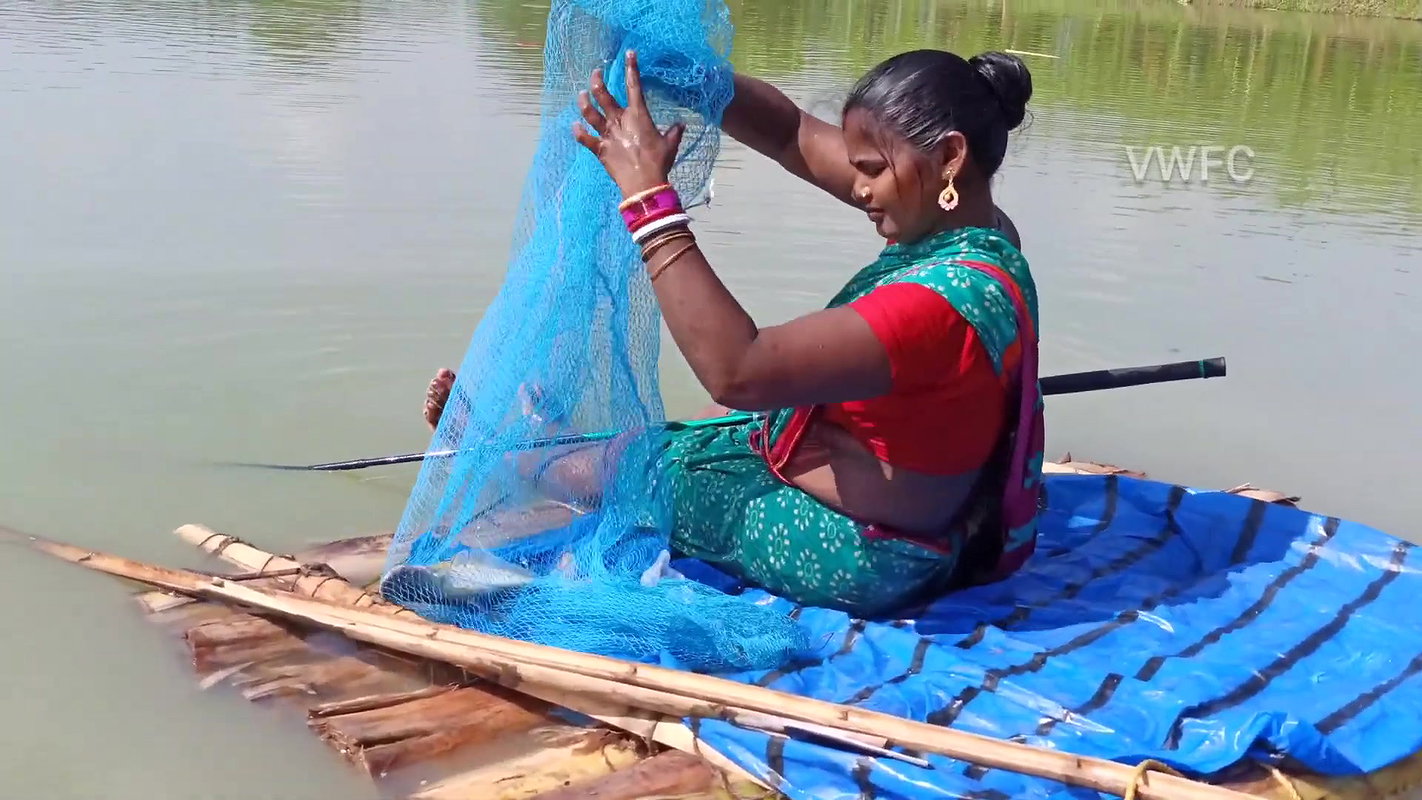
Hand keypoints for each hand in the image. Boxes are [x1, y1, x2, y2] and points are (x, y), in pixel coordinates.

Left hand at [572, 50, 685, 198]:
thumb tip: (681, 125)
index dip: (631, 68)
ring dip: (583, 101)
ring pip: (589, 112)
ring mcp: (607, 135)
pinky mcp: (600, 150)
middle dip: (597, 80)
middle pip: (603, 95)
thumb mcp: (670, 145)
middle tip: (595, 73)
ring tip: (581, 94)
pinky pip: (585, 138)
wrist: (644, 184)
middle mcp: (619, 121)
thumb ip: (674, 132)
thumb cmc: (659, 162)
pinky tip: (574, 125)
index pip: (634, 86)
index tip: (628, 54)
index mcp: (638, 116)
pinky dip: (578, 132)